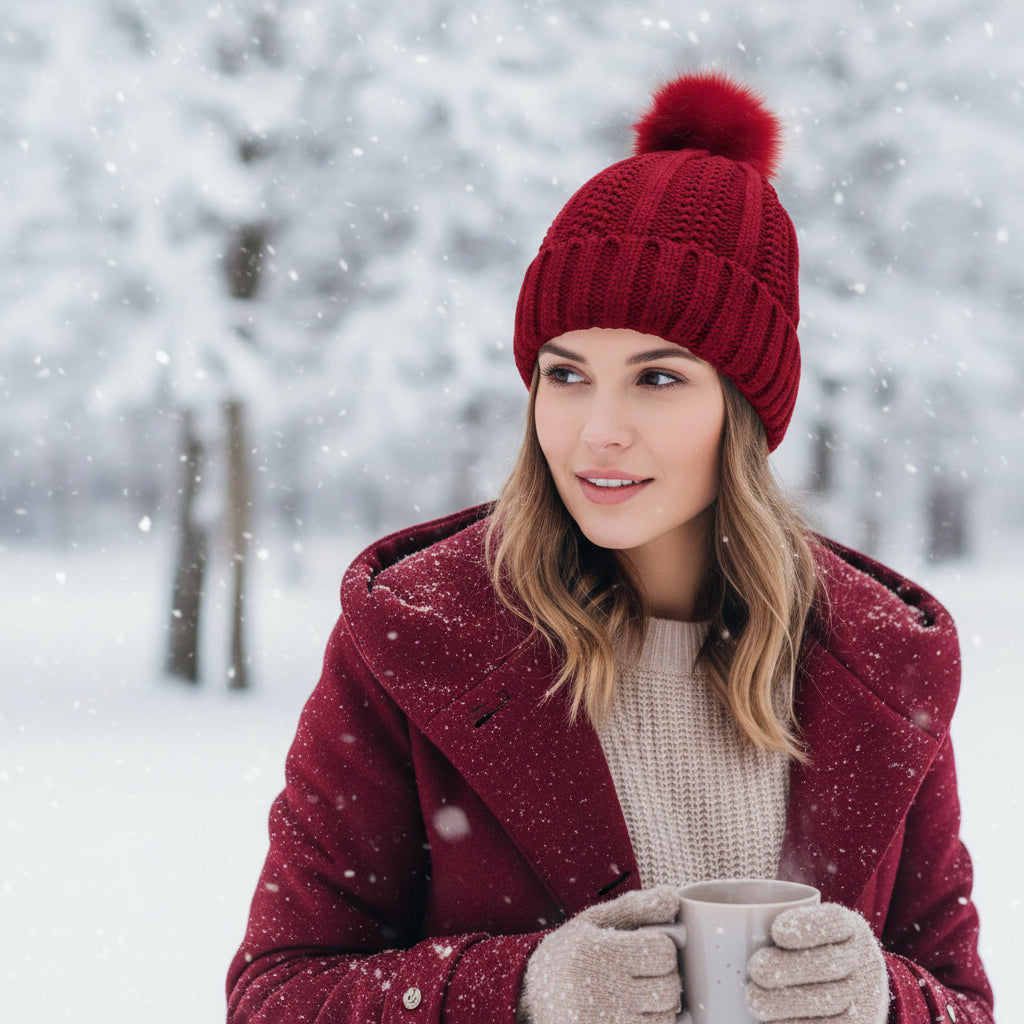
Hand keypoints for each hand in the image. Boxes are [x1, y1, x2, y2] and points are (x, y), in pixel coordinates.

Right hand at [518, 885, 681, 1023]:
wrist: (532, 994)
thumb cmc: (569, 951)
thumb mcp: (594, 920)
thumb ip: (635, 906)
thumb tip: (673, 897)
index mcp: (597, 951)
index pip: (662, 951)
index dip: (664, 945)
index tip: (652, 944)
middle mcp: (601, 989)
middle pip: (669, 987)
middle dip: (666, 976)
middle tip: (650, 970)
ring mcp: (605, 1022)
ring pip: (666, 1017)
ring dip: (662, 1004)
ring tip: (643, 991)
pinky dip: (653, 1022)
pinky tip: (637, 1011)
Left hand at [746, 903, 887, 1023]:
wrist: (856, 988)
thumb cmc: (809, 951)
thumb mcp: (805, 928)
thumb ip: (770, 921)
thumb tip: (709, 923)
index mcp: (849, 928)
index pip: (834, 921)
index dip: (808, 925)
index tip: (777, 931)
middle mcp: (863, 961)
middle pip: (829, 964)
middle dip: (789, 969)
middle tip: (755, 972)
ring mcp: (866, 997)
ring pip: (832, 1002)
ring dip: (789, 1005)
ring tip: (755, 1003)